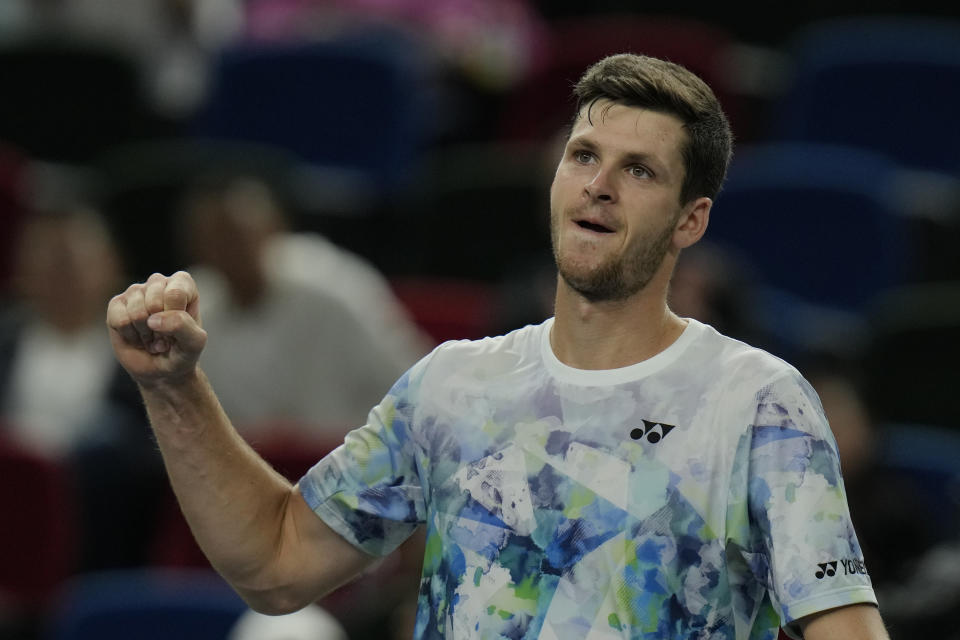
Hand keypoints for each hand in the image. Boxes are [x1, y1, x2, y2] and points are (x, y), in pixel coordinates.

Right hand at [106, 271, 206, 386]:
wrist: (162, 370)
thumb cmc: (182, 352)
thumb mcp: (194, 343)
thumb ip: (183, 326)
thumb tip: (153, 319)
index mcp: (183, 283)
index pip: (175, 294)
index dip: (175, 318)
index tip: (179, 328)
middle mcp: (158, 282)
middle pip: (154, 302)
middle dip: (159, 328)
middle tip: (164, 335)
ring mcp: (136, 291)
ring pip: (137, 311)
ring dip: (145, 333)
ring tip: (152, 336)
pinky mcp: (116, 304)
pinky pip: (120, 320)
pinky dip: (130, 335)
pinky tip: (137, 336)